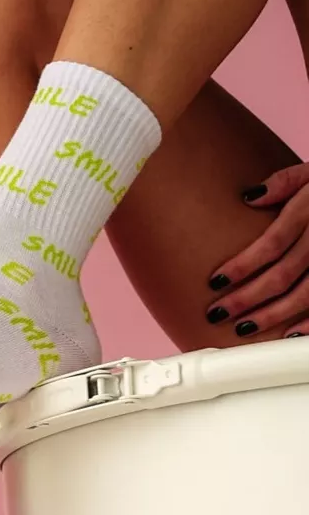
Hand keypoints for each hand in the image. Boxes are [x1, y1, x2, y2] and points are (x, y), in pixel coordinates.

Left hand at [205, 162, 308, 338]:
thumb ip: (285, 181)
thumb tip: (249, 197)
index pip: (273, 243)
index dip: (244, 265)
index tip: (216, 281)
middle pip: (284, 273)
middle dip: (247, 297)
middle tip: (218, 312)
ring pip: (305, 293)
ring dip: (272, 315)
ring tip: (242, 328)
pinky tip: (288, 333)